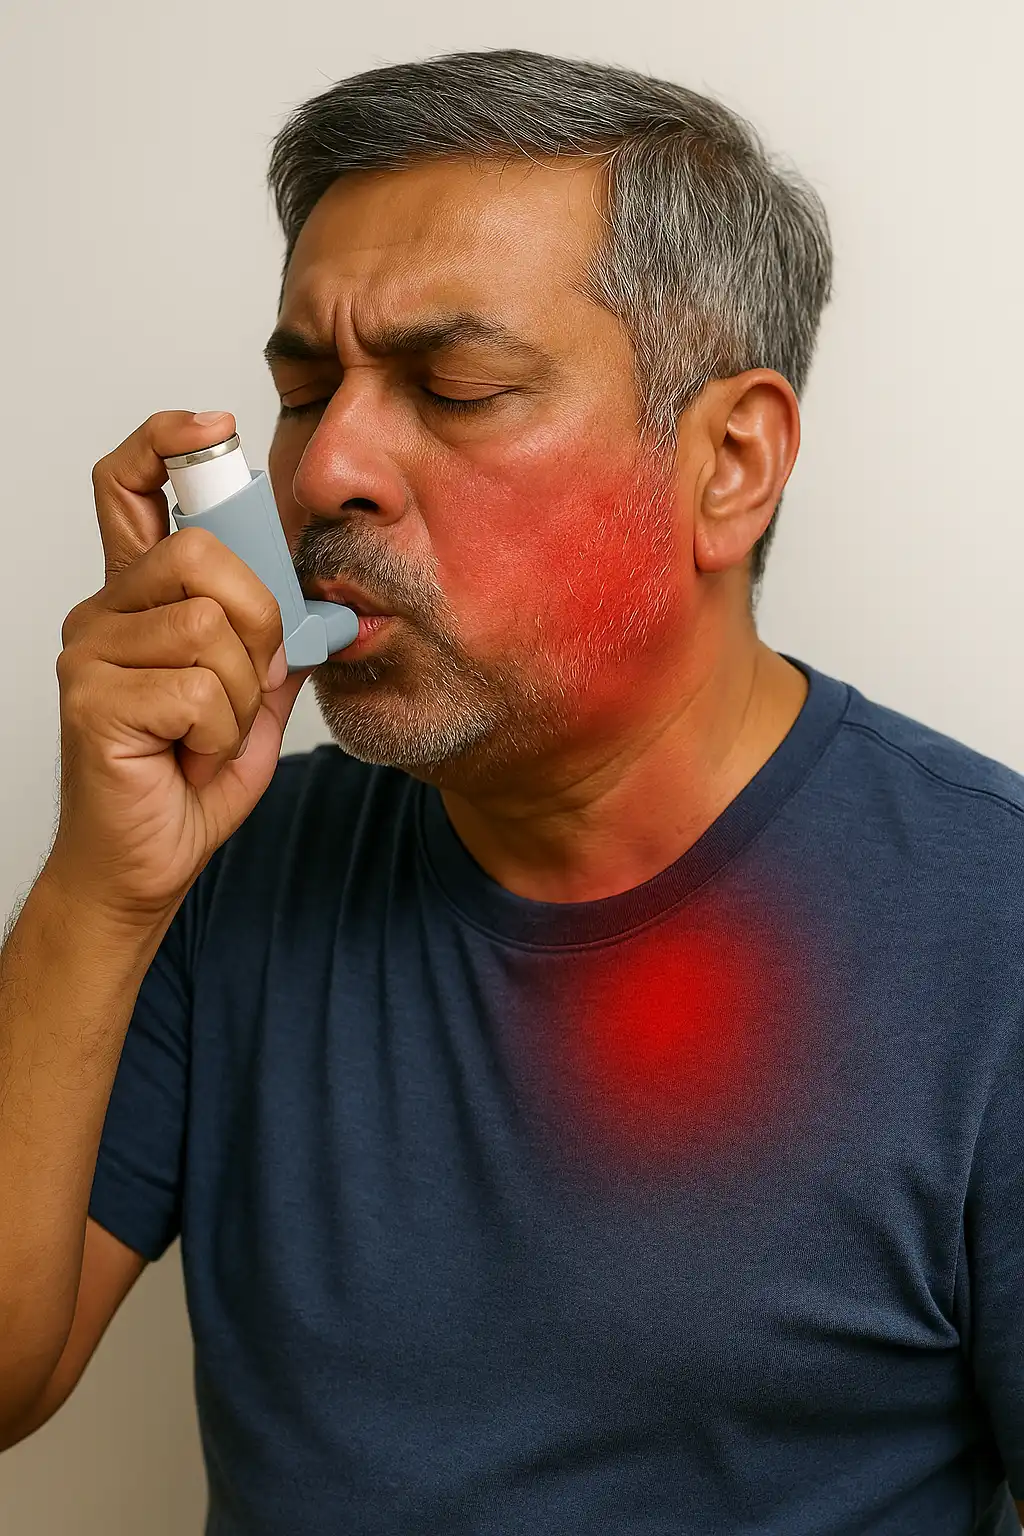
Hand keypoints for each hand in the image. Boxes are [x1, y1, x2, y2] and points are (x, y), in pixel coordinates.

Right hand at [48, 410, 311, 925]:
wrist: (147, 862)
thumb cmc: (188, 779)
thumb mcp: (251, 698)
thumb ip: (274, 642)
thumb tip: (325, 600)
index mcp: (139, 599)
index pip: (130, 486)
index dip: (167, 442)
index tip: (212, 428)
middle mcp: (104, 613)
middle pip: (202, 553)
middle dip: (256, 619)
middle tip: (247, 679)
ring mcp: (91, 653)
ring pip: (208, 624)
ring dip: (239, 693)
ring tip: (210, 731)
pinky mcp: (91, 700)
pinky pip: (197, 687)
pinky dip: (219, 731)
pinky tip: (189, 754)